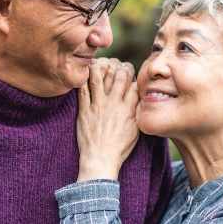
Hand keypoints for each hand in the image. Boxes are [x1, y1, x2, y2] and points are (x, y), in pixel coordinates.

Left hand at [77, 58, 139, 180]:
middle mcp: (114, 104)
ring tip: (100, 64)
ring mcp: (98, 106)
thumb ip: (138, 111)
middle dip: (119, 66)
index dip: (132, 74)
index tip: (128, 72)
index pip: (134, 83)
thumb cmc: (119, 148)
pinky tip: (84, 73)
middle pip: (118, 76)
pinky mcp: (84, 111)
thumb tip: (140, 98)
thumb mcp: (136, 130)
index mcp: (129, 109)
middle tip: (116, 65)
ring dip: (100, 67)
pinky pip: (82, 90)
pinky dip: (83, 79)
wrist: (100, 160)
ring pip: (99, 78)